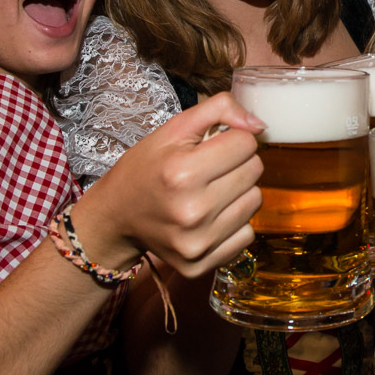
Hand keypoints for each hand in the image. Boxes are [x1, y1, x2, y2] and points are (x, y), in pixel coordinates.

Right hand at [72, 93, 264, 278]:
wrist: (115, 217)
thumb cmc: (146, 168)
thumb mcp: (173, 128)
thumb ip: (218, 109)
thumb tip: (259, 124)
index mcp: (182, 172)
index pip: (246, 143)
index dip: (232, 138)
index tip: (214, 146)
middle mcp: (192, 211)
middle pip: (255, 171)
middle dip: (238, 163)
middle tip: (212, 168)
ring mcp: (197, 243)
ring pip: (255, 201)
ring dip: (239, 192)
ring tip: (212, 191)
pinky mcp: (201, 266)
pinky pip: (247, 234)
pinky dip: (234, 223)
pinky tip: (211, 217)